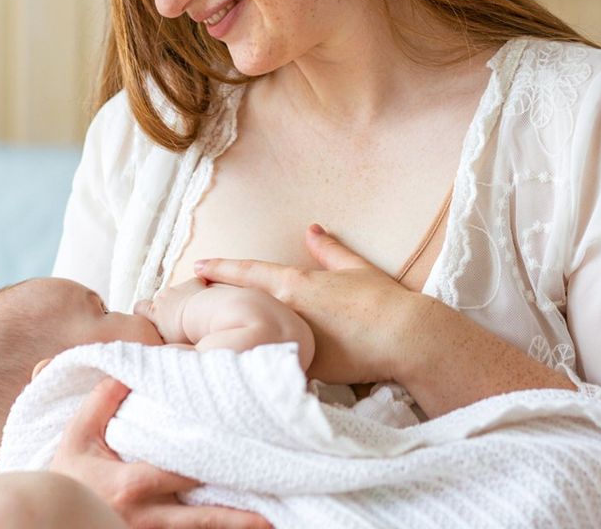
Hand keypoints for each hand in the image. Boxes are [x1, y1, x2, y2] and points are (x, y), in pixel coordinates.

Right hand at [50, 376, 271, 527]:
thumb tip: (131, 367)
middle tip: (280, 501)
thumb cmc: (63, 476)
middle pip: (202, 516)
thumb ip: (104, 398)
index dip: (219, 459)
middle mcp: (145, 518)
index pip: (185, 471)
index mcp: (131, 484)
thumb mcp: (78, 434)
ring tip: (272, 525)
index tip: (250, 451)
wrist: (37, 522)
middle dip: (239, 512)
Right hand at [135, 278, 203, 342]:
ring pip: (177, 293)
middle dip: (168, 307)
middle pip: (161, 300)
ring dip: (183, 299)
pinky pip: (193, 285)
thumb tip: (156, 337)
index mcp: (154, 311)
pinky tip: (203, 301)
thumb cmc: (184, 333)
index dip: (144, 311)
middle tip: (179, 319)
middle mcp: (163, 296)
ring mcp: (178, 287)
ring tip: (194, 312)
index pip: (139, 307)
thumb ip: (158, 334)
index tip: (153, 317)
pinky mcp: (193, 282)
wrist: (202, 316)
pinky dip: (196, 292)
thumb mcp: (165, 341)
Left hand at [195, 225, 427, 384]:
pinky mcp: (304, 370)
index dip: (220, 268)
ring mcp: (293, 344)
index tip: (197, 267)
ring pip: (260, 337)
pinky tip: (258, 363)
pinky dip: (270, 358)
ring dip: (245, 334)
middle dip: (226, 306)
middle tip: (200, 304)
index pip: (248, 272)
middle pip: (246, 308)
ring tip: (225, 334)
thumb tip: (311, 229)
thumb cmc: (381, 299)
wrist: (403, 338)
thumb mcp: (354, 267)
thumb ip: (329, 249)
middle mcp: (288, 313)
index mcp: (296, 284)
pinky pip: (279, 362)